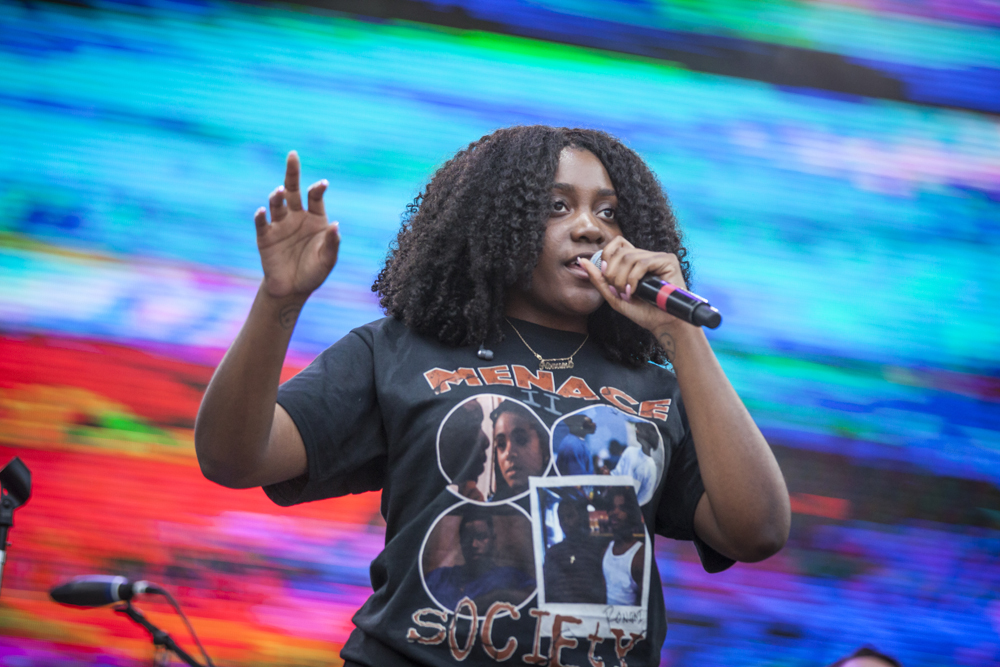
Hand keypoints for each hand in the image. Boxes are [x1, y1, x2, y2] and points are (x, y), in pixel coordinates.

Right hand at [254, 151, 340, 298]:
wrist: (292, 289)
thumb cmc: (313, 273)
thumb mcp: (327, 261)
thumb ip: (332, 244)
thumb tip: (336, 225)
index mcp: (315, 219)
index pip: (315, 197)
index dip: (318, 189)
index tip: (322, 184)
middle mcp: (296, 217)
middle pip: (293, 190)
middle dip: (292, 173)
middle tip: (293, 155)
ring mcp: (279, 225)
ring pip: (277, 204)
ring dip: (277, 196)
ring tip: (280, 192)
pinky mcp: (264, 236)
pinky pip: (262, 223)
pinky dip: (261, 216)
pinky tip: (263, 211)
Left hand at [581, 237, 690, 333]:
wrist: (662, 324)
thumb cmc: (642, 311)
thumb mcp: (614, 296)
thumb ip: (598, 279)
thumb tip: (582, 261)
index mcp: (635, 261)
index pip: (617, 244)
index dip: (607, 256)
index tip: (606, 275)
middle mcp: (647, 256)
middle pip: (620, 252)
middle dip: (612, 274)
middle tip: (618, 291)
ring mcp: (658, 257)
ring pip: (629, 257)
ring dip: (622, 279)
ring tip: (627, 293)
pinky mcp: (668, 261)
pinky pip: (643, 263)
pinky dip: (633, 278)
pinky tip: (634, 290)